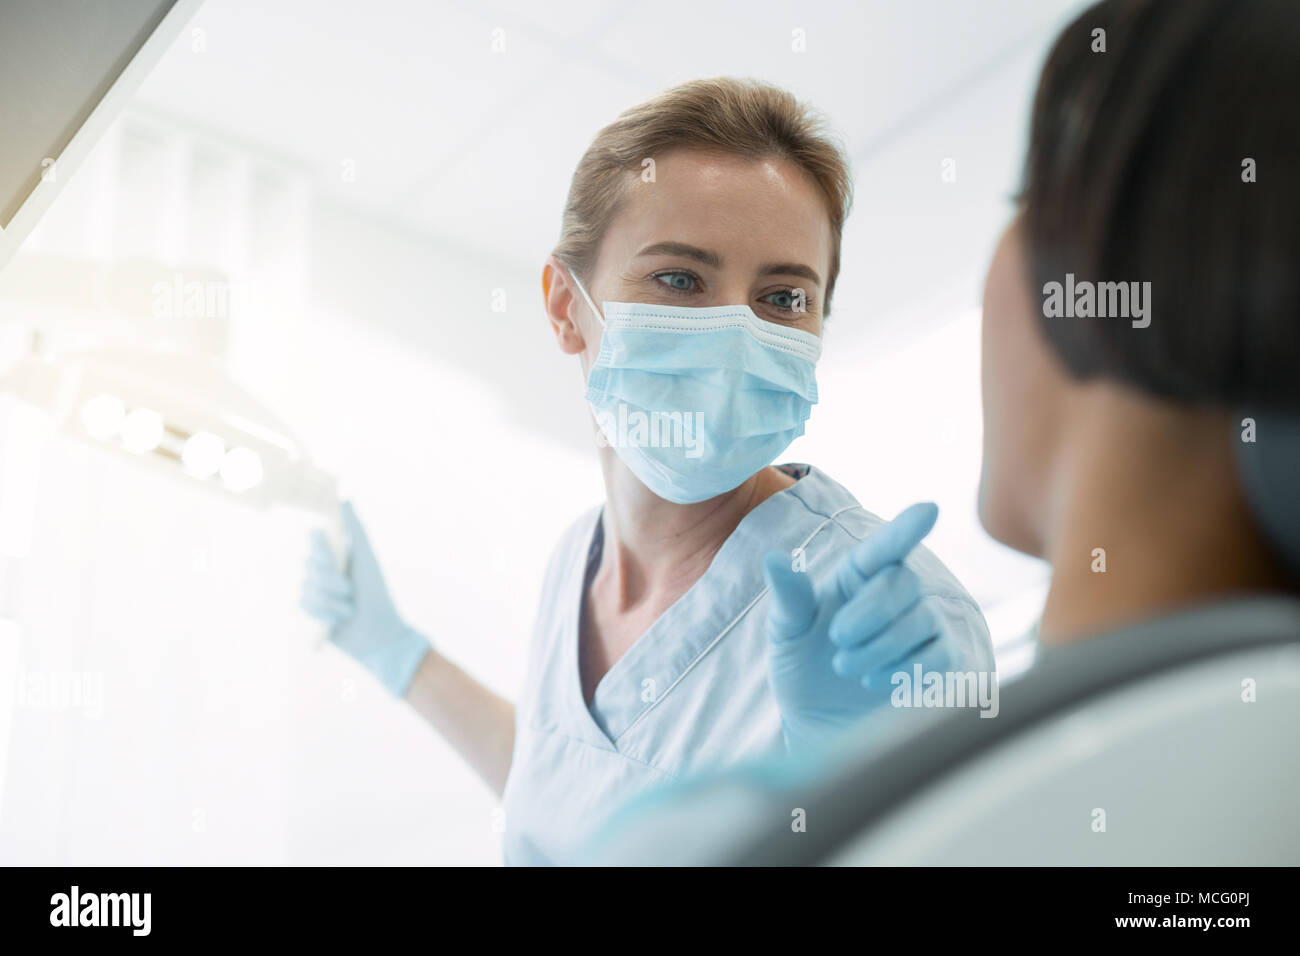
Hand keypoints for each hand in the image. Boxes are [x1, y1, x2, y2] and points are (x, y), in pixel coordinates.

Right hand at [299, 501, 430, 696]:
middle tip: (350, 589)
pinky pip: (304, 605)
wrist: (380, 633)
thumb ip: (356, 529)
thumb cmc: (377, 593)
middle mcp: (324, 571)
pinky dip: (325, 613)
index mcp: (337, 555)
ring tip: (349, 608)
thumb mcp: (367, 558)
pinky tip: (339, 620)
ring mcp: (316, 592)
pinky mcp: (312, 612)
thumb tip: (345, 498)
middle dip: (331, 579)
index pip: (315, 541)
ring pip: (306, 587)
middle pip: (309, 564)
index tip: (331, 557)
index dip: (320, 548)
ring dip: (331, 599)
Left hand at [763, 502, 952, 751]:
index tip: (929, 509)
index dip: (906, 529)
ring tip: (847, 668)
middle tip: (837, 640)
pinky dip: (907, 669)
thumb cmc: (802, 668)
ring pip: (922, 618)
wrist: (818, 726)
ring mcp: (922, 627)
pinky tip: (877, 683)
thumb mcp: (786, 632)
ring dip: (881, 646)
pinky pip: (941, 654)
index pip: (885, 548)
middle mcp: (895, 594)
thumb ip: (788, 596)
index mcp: (857, 576)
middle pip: (903, 582)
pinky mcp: (940, 663)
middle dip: (870, 612)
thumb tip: (774, 559)